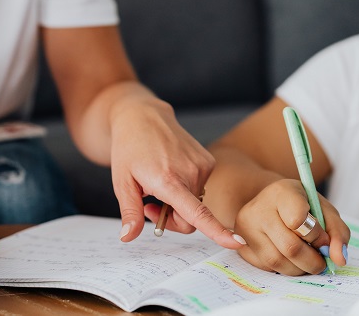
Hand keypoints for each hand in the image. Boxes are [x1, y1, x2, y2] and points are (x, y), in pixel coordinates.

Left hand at [110, 98, 242, 248]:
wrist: (142, 117)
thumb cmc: (129, 149)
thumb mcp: (122, 183)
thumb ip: (130, 212)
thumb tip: (128, 237)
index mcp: (169, 181)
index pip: (198, 213)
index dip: (217, 231)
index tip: (236, 242)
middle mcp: (191, 173)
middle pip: (191, 218)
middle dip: (172, 219)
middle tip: (148, 206)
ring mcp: (203, 166)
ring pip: (196, 204)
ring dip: (179, 203)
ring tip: (158, 183)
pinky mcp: (208, 162)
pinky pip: (199, 189)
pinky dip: (186, 189)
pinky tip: (170, 172)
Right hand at [234, 179, 349, 275]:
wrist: (271, 202)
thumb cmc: (301, 206)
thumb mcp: (324, 210)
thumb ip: (338, 232)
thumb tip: (340, 259)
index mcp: (282, 192)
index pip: (298, 220)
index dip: (316, 236)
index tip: (323, 239)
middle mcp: (259, 208)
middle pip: (290, 247)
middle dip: (313, 261)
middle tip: (321, 261)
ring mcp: (246, 227)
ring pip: (277, 262)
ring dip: (299, 269)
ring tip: (307, 261)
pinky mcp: (241, 244)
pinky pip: (266, 267)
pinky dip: (284, 268)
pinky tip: (290, 258)